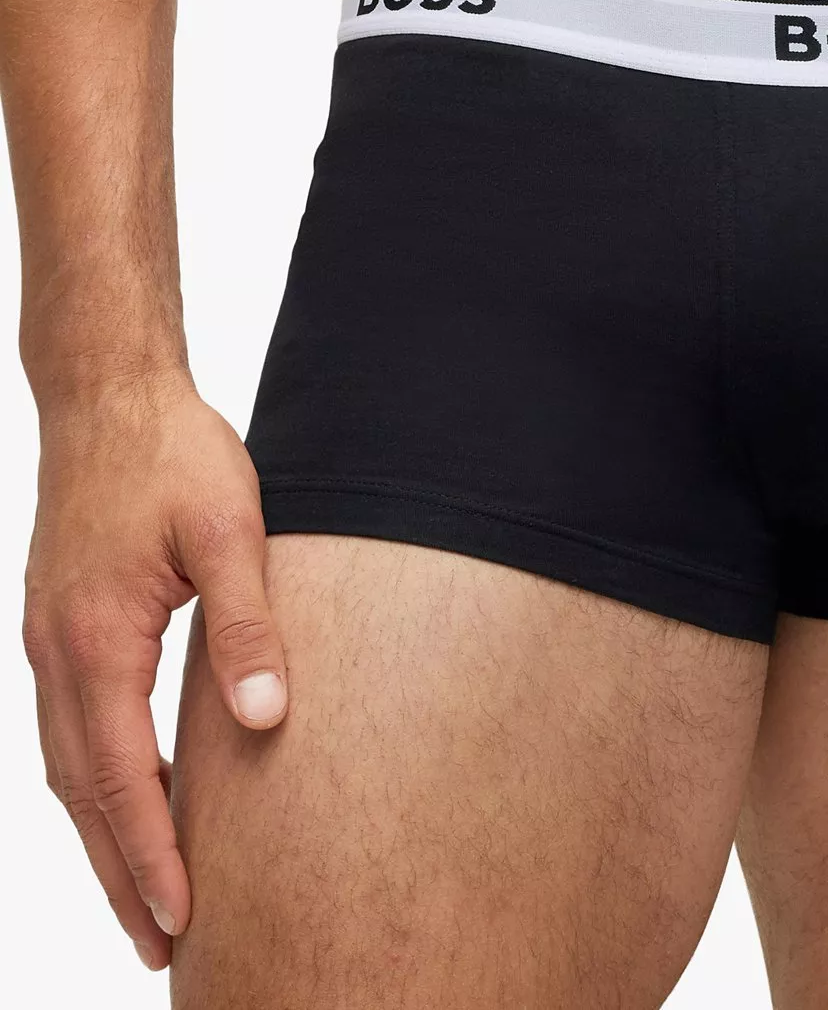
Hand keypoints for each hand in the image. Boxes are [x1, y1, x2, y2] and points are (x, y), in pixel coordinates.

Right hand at [22, 372, 288, 970]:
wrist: (107, 394)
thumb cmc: (171, 453)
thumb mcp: (229, 531)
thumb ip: (246, 626)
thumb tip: (266, 717)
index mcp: (97, 640)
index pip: (122, 779)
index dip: (152, 855)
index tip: (181, 920)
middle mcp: (57, 652)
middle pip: (83, 792)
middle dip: (120, 873)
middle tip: (159, 945)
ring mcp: (47, 640)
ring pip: (67, 765)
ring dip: (102, 834)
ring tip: (142, 892)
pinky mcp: (57, 623)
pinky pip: (66, 725)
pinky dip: (91, 779)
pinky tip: (121, 794)